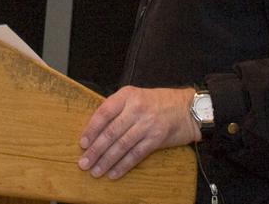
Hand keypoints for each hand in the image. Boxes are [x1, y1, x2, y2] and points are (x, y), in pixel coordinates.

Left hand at [77, 86, 198, 178]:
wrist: (186, 109)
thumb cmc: (157, 102)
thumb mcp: (135, 96)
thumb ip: (117, 108)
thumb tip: (95, 129)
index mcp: (127, 95)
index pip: (104, 112)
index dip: (92, 129)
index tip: (82, 143)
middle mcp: (136, 109)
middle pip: (111, 132)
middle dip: (96, 150)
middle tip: (84, 163)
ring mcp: (147, 124)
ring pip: (122, 145)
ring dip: (107, 161)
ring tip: (95, 171)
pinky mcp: (156, 139)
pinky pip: (136, 155)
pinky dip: (123, 166)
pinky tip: (113, 173)